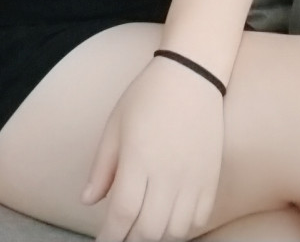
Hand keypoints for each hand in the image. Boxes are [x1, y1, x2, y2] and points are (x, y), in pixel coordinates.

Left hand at [81, 57, 223, 240]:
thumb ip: (102, 167)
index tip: (103, 241)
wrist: (191, 74)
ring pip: (175, 230)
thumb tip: (88, 201)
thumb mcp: (115, 126)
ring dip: (157, 233)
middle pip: (149, 230)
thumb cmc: (147, 96)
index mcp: (138, 160)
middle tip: (122, 232)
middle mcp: (167, 174)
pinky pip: (199, 219)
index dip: (110, 235)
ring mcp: (193, 178)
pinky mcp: (211, 177)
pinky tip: (170, 214)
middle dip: (131, 238)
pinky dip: (183, 225)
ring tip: (145, 222)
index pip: (122, 214)